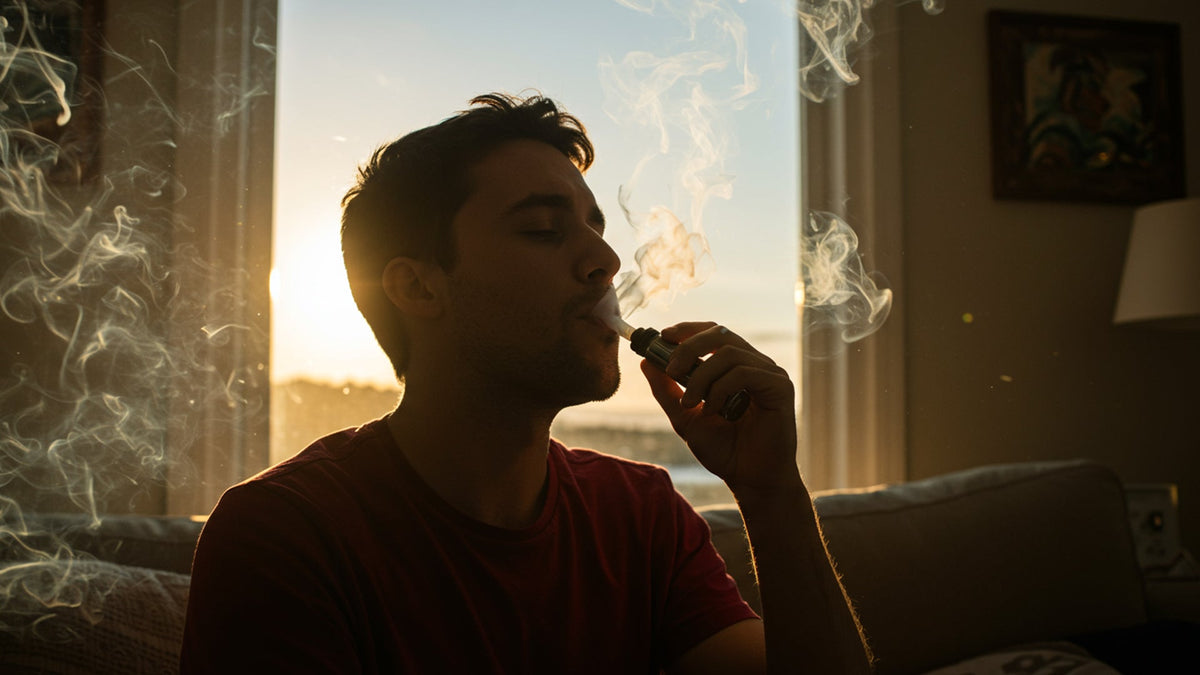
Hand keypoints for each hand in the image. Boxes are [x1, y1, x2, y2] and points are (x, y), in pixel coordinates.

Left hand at [640, 322, 800, 493]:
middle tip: (671, 369)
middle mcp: (754, 364)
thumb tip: (646, 362)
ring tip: (690, 403)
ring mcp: (769, 373)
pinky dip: (721, 389)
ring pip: (728, 353)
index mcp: (734, 366)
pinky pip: (744, 372)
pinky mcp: (780, 386)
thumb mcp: (684, 416)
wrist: (748, 479)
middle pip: (720, 333)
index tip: (663, 336)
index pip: (712, 333)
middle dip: (689, 347)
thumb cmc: (723, 450)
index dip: (688, 329)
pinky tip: (714, 411)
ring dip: (701, 376)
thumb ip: (666, 390)